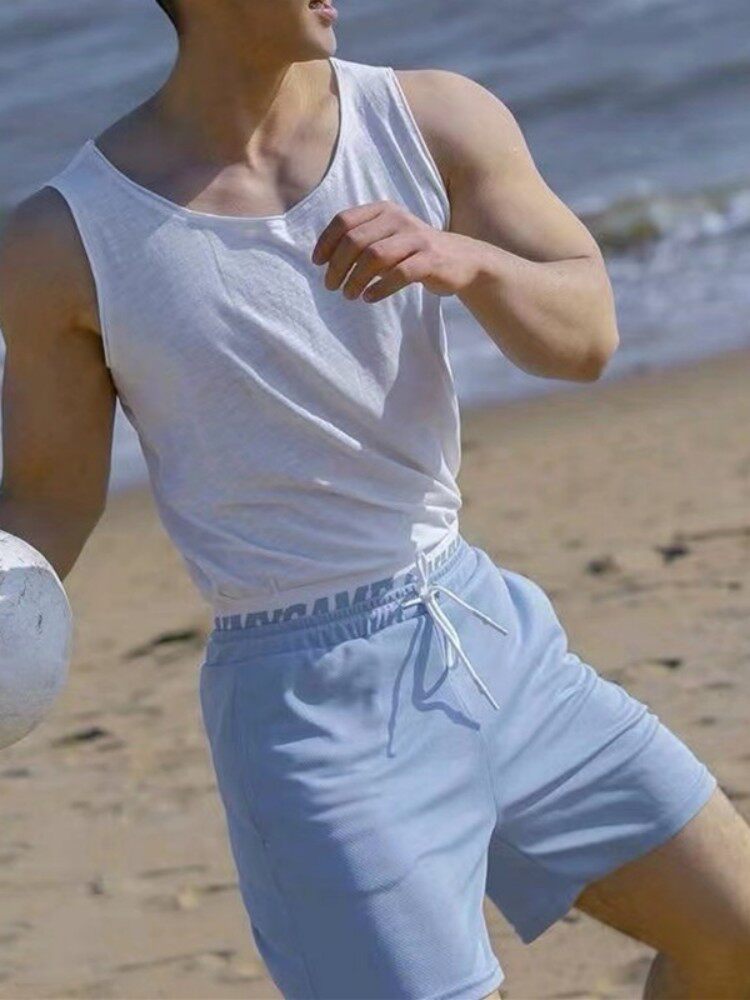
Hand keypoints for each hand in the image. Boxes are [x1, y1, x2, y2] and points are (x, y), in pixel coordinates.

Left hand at [311, 200, 482, 302]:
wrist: (462, 260)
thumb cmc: (414, 252)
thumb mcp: (388, 238)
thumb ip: (361, 241)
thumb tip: (325, 259)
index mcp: (384, 210)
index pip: (345, 220)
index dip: (327, 242)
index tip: (318, 263)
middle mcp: (399, 219)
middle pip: (356, 240)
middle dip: (338, 265)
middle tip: (331, 286)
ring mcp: (416, 238)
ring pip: (375, 256)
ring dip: (356, 278)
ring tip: (348, 295)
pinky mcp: (431, 260)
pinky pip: (400, 274)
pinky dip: (380, 288)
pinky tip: (369, 298)